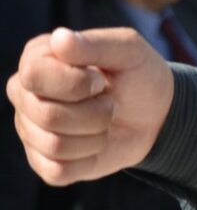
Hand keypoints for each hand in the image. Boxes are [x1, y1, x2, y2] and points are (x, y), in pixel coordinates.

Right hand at [6, 28, 174, 185]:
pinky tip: (97, 143)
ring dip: (96, 135)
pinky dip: (89, 159)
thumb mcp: (129, 50)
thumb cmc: (138, 76)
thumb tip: (60, 38)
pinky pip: (58, 171)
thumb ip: (96, 43)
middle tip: (109, 103)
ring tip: (105, 121)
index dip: (75, 83)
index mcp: (37, 59)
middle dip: (95, 113)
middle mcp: (25, 95)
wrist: (158, 115)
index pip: (34, 76)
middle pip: (47, 115)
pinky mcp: (44, 161)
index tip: (100, 80)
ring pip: (54, 145)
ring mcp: (30, 129)